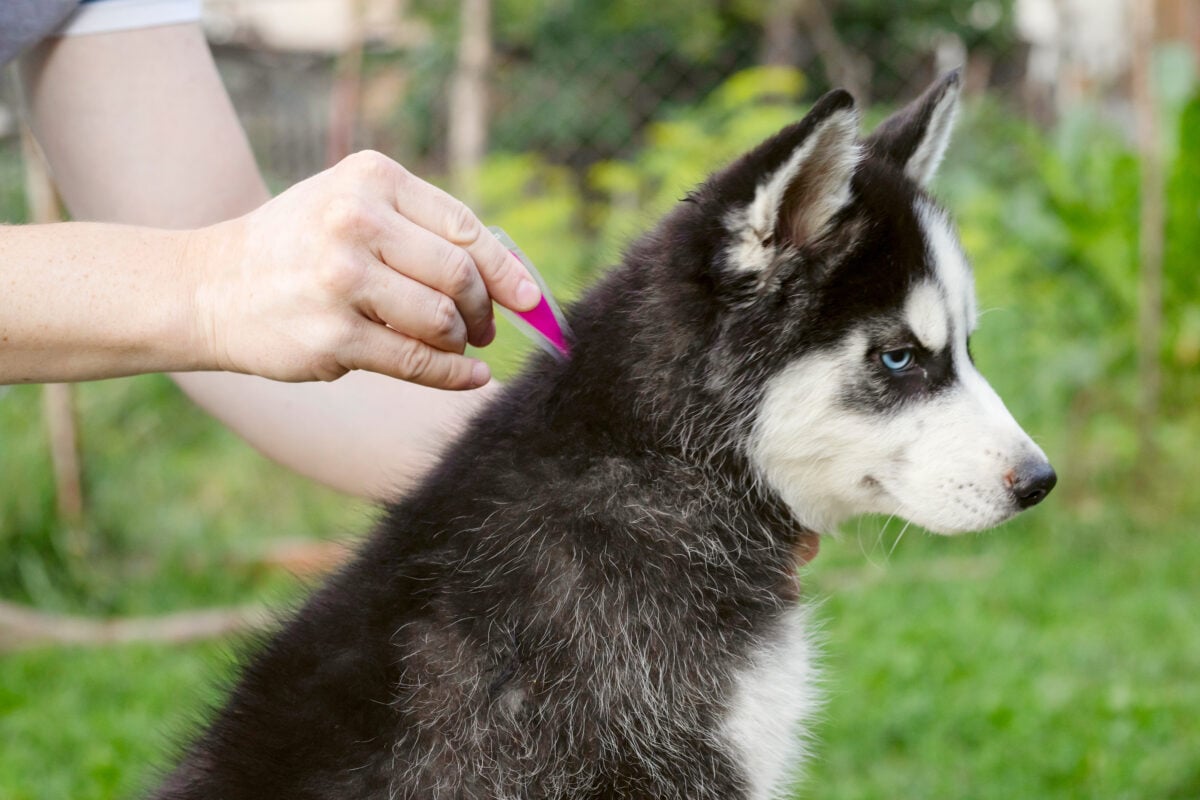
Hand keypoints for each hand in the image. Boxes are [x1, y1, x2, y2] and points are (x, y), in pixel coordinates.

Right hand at [189, 151, 539, 388]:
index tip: (531, 300)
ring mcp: (342, 280)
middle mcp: (355, 221)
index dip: (507, 270)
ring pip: (442, 320)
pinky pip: (417, 362)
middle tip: (483, 329)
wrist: (208, 287)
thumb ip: (422, 229)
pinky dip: (454, 376)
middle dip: (484, 310)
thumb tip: (512, 278)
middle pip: (460, 275)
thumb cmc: (298, 247)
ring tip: (457, 345)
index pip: (464, 227)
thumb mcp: (351, 207)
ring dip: (461, 342)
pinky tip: (469, 378)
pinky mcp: (333, 337)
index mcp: (371, 179)